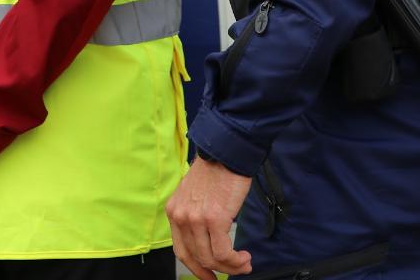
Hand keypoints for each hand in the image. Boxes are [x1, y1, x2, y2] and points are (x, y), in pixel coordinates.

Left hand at [166, 156, 253, 278]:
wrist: (227, 152)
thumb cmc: (216, 170)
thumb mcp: (194, 193)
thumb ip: (195, 215)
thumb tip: (209, 240)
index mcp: (174, 211)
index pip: (181, 250)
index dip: (196, 268)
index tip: (209, 276)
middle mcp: (181, 217)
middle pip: (197, 257)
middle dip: (218, 270)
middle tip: (236, 269)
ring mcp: (197, 219)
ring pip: (211, 258)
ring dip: (231, 266)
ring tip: (244, 263)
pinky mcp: (215, 219)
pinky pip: (223, 252)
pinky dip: (235, 260)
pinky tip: (244, 256)